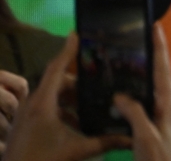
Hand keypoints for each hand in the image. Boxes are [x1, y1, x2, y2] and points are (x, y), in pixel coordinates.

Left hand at [3, 34, 129, 160]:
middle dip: (79, 80)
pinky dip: (63, 108)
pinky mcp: (26, 124)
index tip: (79, 34)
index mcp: (43, 103)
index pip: (57, 68)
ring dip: (72, 97)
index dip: (68, 50)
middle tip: (100, 78)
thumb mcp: (75, 151)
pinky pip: (46, 107)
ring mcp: (27, 114)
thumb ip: (104, 141)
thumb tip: (131, 136)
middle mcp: (33, 103)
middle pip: (57, 81)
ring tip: (93, 101)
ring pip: (52, 95)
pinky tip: (78, 122)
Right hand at [112, 25, 170, 160]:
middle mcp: (169, 105)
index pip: (163, 70)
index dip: (159, 48)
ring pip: (154, 85)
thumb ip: (135, 114)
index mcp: (169, 104)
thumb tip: (120, 96)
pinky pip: (147, 99)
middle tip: (141, 35)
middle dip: (153, 53)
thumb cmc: (157, 160)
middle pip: (160, 73)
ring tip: (131, 55)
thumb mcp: (145, 137)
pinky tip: (126, 89)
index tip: (155, 27)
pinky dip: (138, 89)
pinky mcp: (156, 123)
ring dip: (146, 69)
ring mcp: (163, 114)